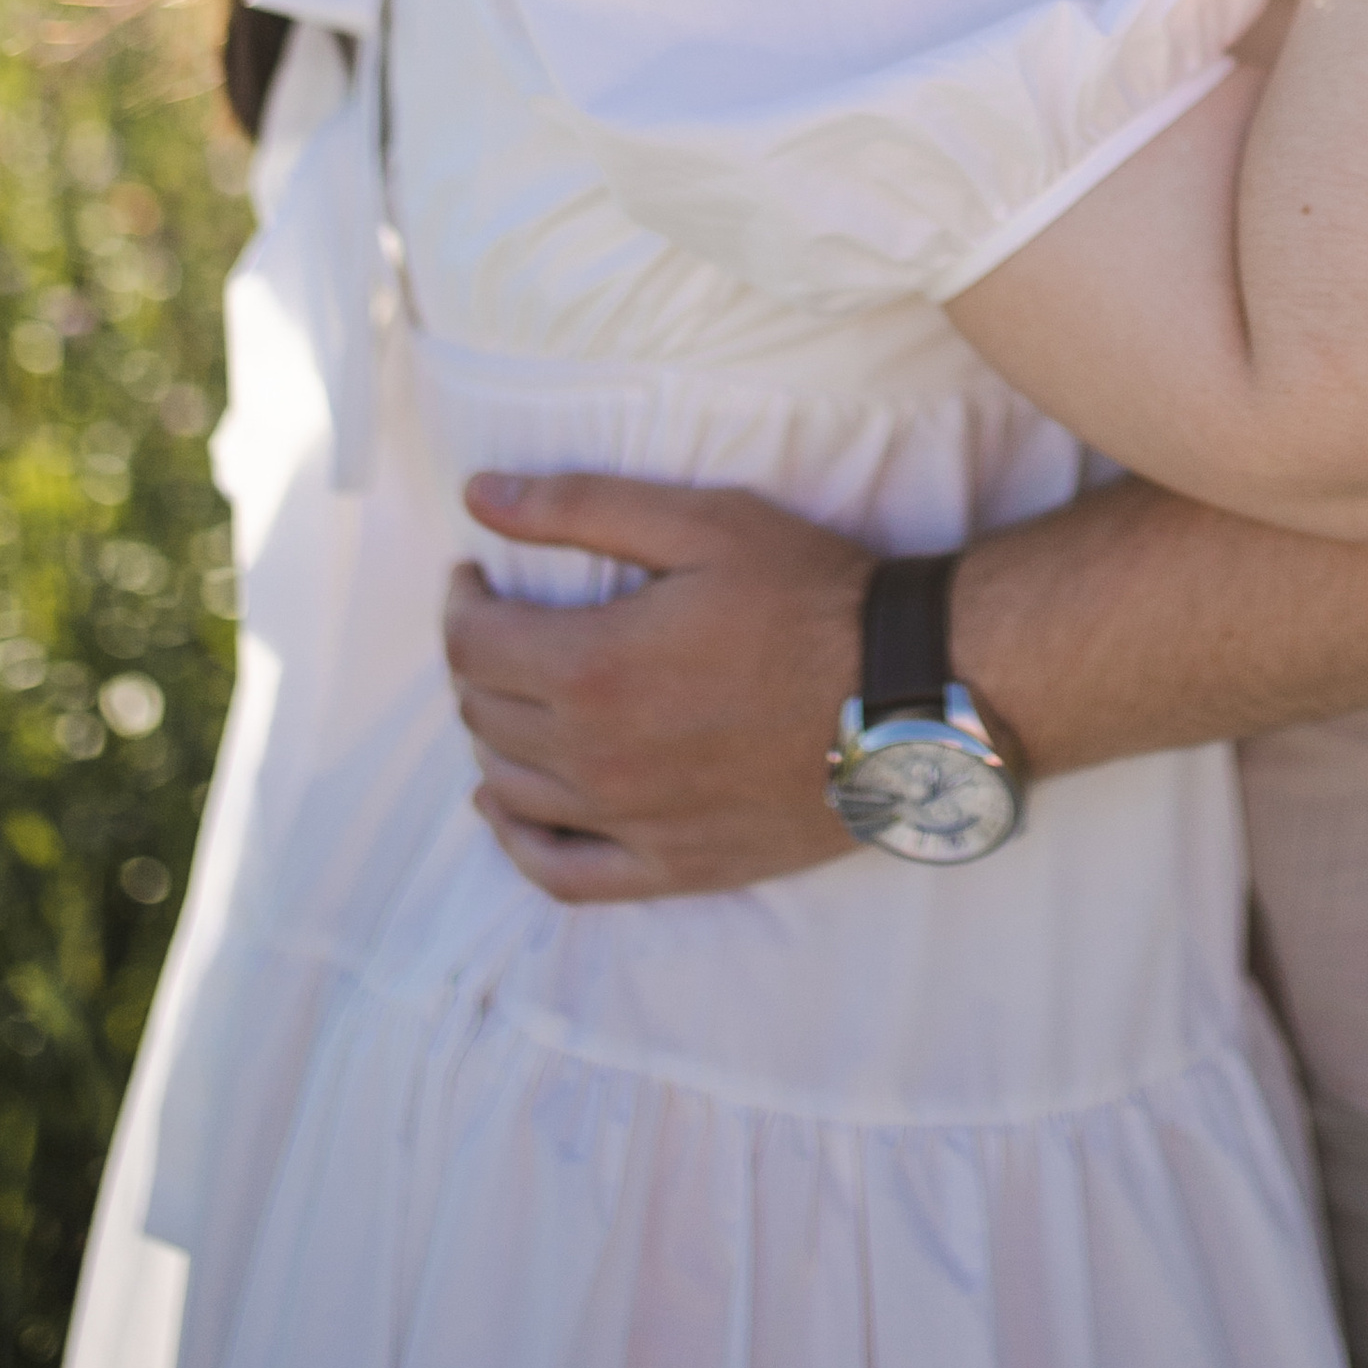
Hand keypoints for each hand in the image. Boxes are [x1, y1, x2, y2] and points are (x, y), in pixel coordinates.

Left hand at [444, 473, 870, 900]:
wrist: (906, 691)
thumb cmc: (808, 595)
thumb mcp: (702, 523)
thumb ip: (581, 505)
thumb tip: (477, 494)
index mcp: (593, 669)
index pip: (470, 645)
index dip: (460, 603)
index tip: (476, 577)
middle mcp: (596, 759)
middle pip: (483, 713)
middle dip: (477, 660)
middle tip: (502, 624)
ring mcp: (632, 823)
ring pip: (508, 790)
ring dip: (493, 736)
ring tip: (516, 694)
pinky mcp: (672, 866)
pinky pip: (560, 873)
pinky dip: (517, 841)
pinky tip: (509, 805)